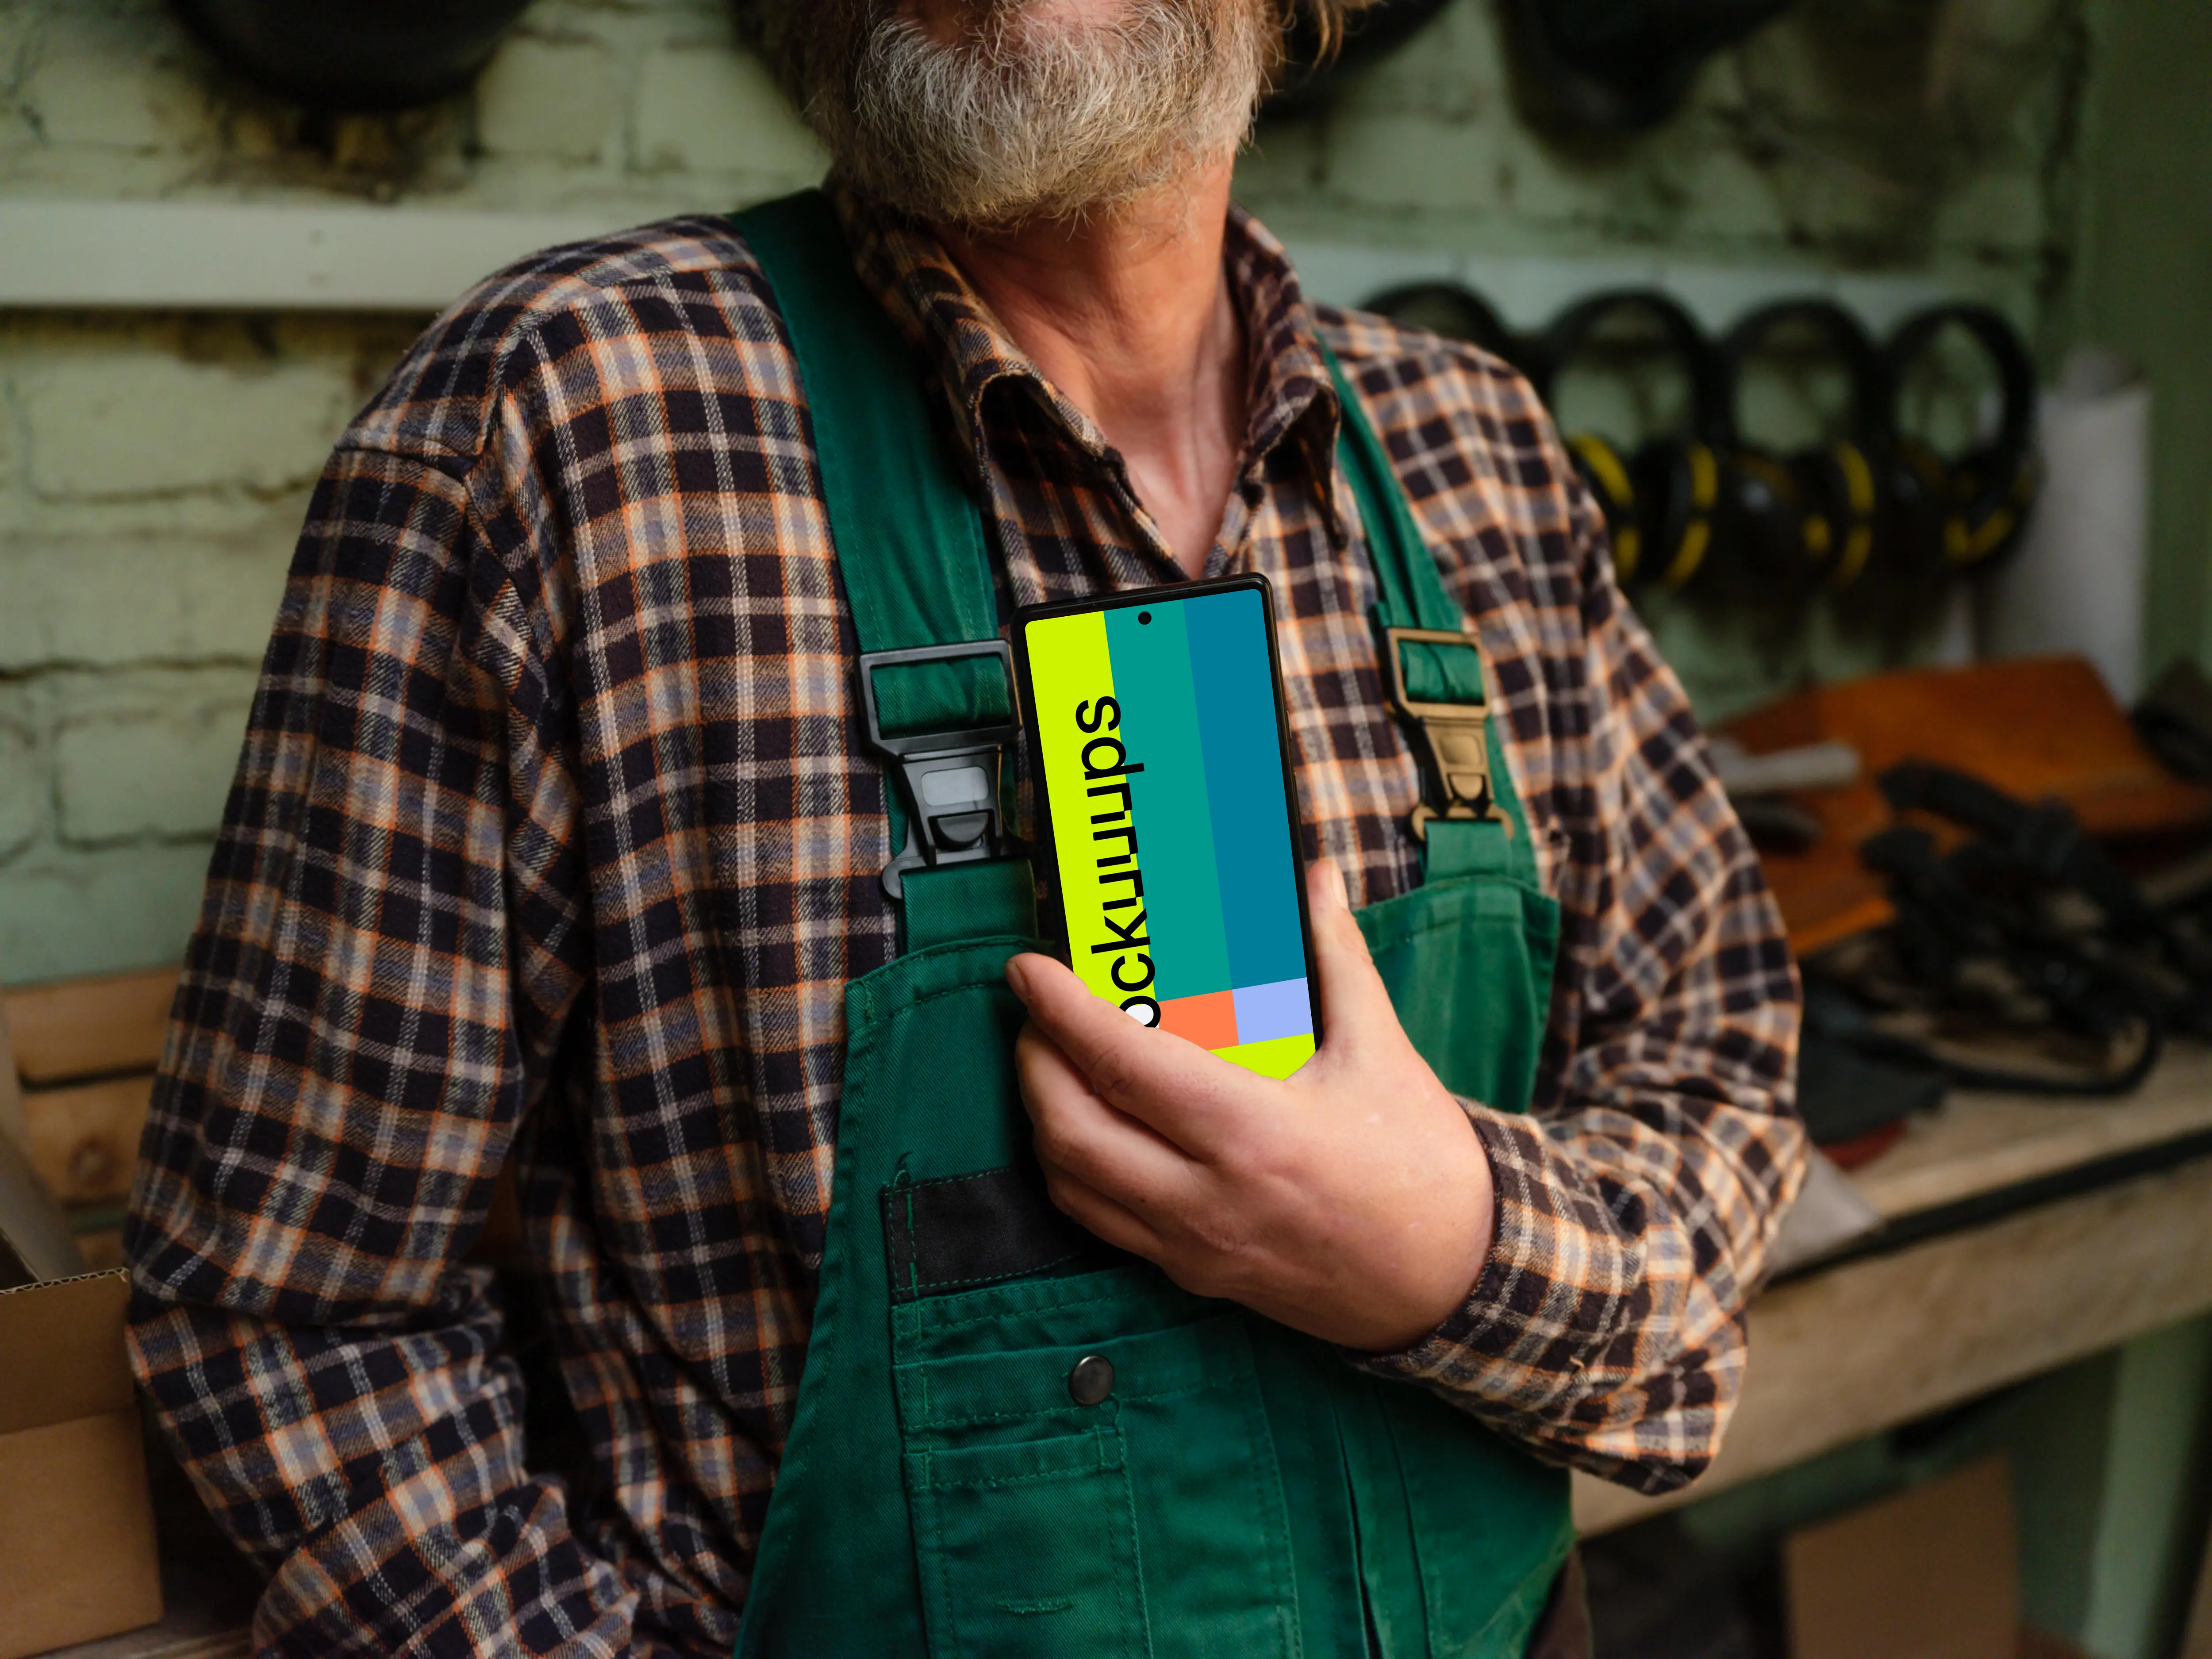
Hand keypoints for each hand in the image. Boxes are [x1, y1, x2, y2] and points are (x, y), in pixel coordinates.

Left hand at [1008, 858, 1494, 1351]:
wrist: (1457, 1279)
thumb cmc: (1423, 1169)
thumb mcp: (1382, 1052)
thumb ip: (1337, 957)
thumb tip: (1317, 879)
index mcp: (1252, 1132)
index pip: (1122, 1064)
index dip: (1060, 1011)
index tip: (1027, 970)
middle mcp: (1208, 1196)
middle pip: (1069, 1128)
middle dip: (1033, 1062)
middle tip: (1039, 1014)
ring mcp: (1195, 1245)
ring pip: (1071, 1183)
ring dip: (1045, 1118)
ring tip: (1056, 1064)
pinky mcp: (1195, 1275)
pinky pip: (1103, 1223)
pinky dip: (1076, 1171)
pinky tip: (1094, 1130)